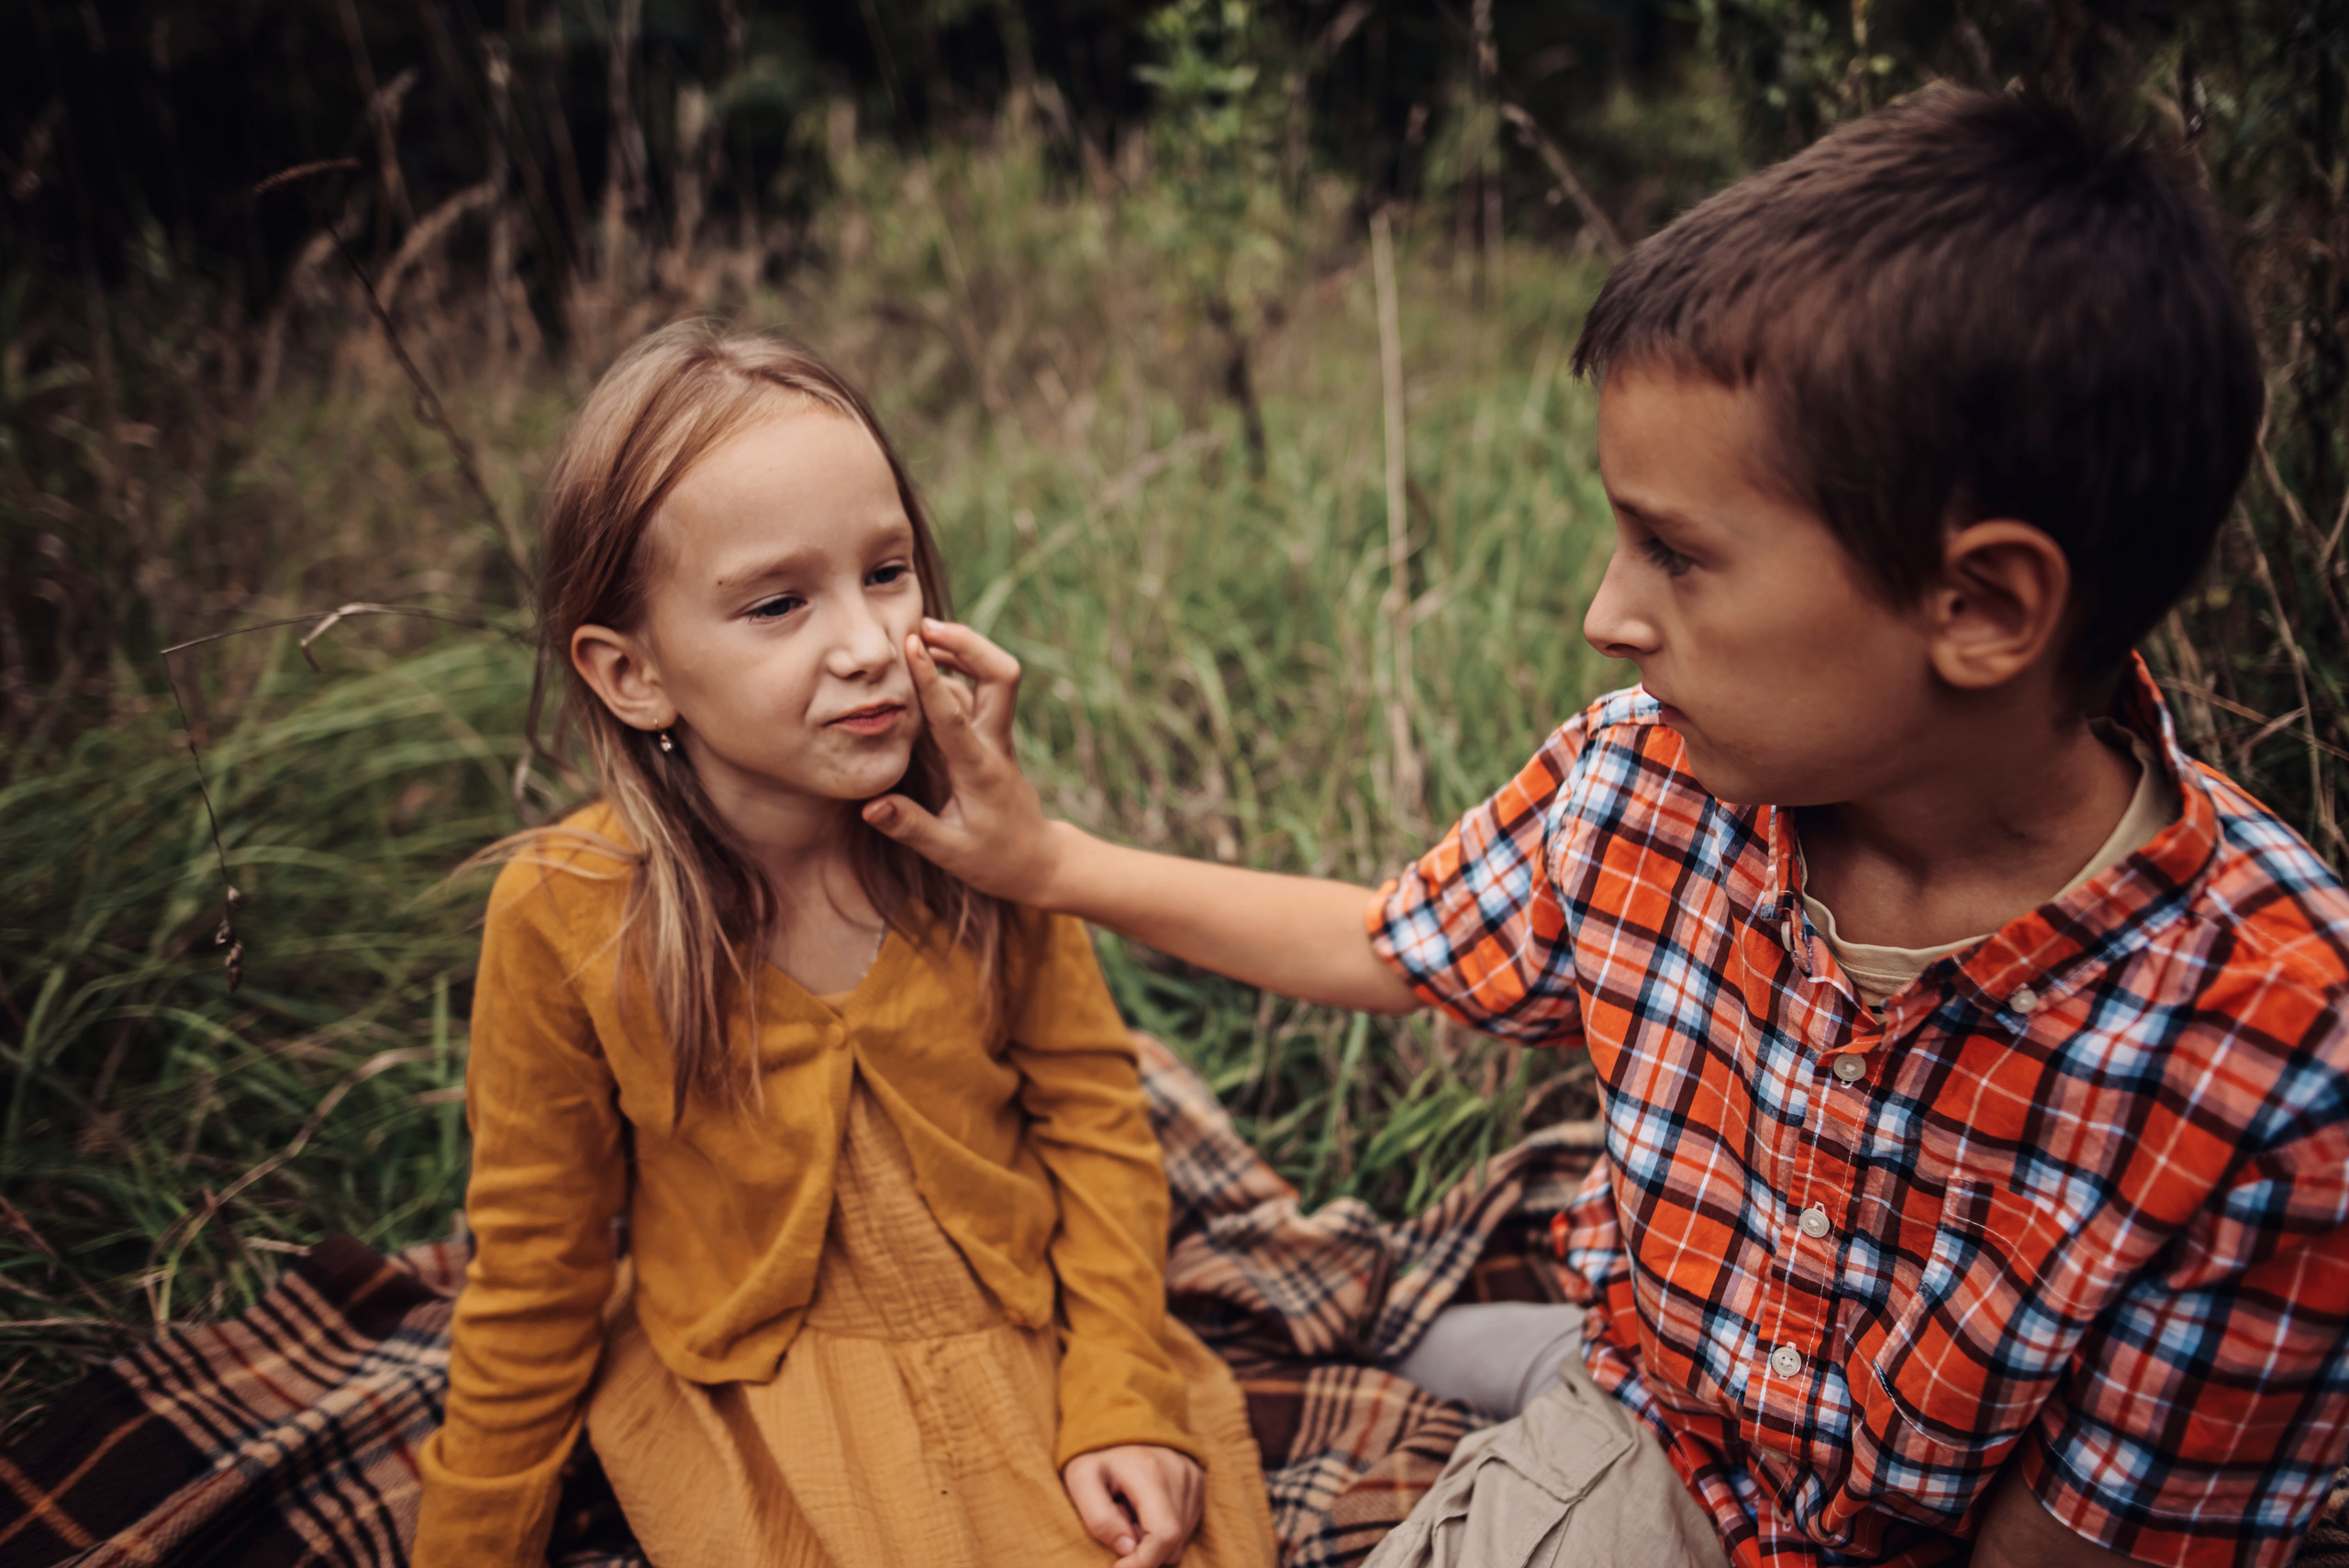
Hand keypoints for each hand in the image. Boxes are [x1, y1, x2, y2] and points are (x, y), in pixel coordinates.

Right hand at [863, 619, 1067, 904]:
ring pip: (993, 677)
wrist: (1039, 861)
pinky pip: (979, 692)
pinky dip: (958, 670)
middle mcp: (994, 744)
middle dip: (968, 643)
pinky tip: (930, 662)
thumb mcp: (950, 853)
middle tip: (925, 626)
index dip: (930, 678)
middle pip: (1000, 675)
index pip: (954, 715)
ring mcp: (998, 737)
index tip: (911, 643)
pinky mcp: (993, 737)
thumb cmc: (995, 860)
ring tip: (921, 633)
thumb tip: (871, 806)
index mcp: (980, 769)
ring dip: (963, 649)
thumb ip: (910, 827)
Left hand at [1061, 1444, 1204, 1567]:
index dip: (1143, 1563)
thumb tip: (1127, 1549)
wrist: (1118, 1413)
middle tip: (1117, 1524)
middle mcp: (1180, 1474)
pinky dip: (1163, 1527)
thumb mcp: (1080, 1479)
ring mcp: (1193, 1477)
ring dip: (1151, 1538)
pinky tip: (1143, 1507)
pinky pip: (1186, 1525)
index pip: (1164, 1535)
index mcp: (1150, 1472)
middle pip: (1173, 1542)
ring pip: (1180, 1538)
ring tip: (1128, 1511)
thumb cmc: (1094, 1450)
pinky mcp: (1198, 1481)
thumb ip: (1098, 1518)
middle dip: (1142, 1549)